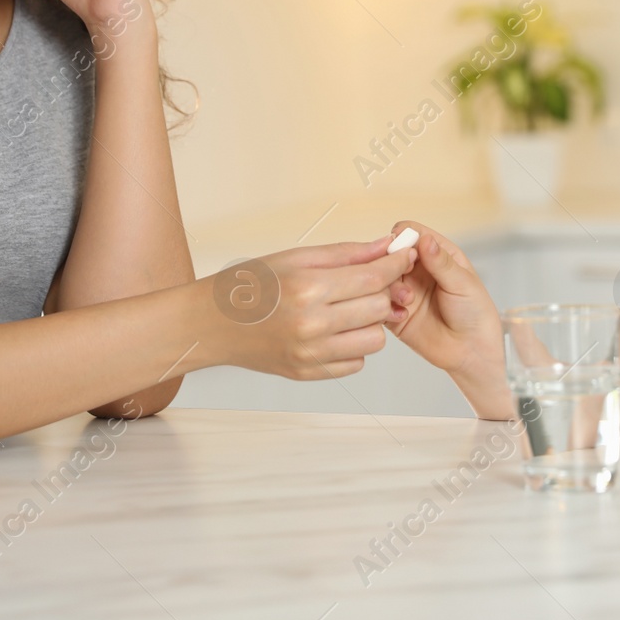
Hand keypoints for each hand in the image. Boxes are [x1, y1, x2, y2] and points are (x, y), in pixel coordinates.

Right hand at [205, 235, 415, 380]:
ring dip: (370, 322)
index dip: (396, 264)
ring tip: (350, 308)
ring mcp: (310, 354)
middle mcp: (311, 324)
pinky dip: (353, 346)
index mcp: (308, 288)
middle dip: (383, 291)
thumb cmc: (252, 285)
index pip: (373, 278)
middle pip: (379, 308)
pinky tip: (335, 330)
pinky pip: (355, 363)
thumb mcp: (296, 257)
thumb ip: (346, 254)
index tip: (406, 255)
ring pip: (375, 340)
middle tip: (371, 281)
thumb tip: (385, 246)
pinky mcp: (308, 373)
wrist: (213, 324)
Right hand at [383, 221, 512, 418]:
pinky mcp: (394, 312)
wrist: (471, 352)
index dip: (402, 237)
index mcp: (436, 254)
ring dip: (387, 285)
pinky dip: (381, 305)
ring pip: (381, 277)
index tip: (400, 247)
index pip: (412, 233)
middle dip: (389, 261)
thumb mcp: (462, 284)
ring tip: (406, 299)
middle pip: (391, 253)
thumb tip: (425, 239)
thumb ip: (441, 262)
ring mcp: (404, 290)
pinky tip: (399, 314)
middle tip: (396, 273)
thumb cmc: (475, 313)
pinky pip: (377, 303)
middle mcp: (417, 270)